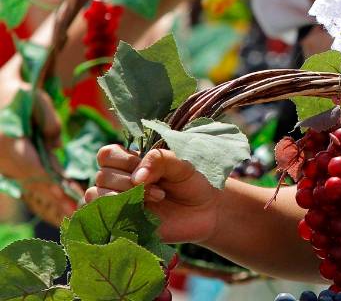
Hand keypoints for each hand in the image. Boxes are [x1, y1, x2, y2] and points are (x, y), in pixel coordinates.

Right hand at [0, 88, 75, 223]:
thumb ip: (48, 121)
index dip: (50, 182)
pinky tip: (60, 209)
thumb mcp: (34, 99)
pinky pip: (29, 185)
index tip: (66, 195)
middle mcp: (5, 160)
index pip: (33, 167)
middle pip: (34, 183)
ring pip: (31, 188)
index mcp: (10, 144)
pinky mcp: (11, 168)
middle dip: (56, 200)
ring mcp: (6, 166)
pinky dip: (44, 197)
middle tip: (79, 214)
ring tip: (73, 218)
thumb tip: (56, 146)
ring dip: (51, 204)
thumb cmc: (19, 94)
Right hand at [86, 145, 220, 243]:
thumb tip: (136, 177)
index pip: (107, 154)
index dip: (123, 160)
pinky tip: (140, 212)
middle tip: (160, 190)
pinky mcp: (119, 223)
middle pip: (102, 175)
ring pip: (96, 194)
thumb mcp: (181, 165)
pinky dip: (115, 212)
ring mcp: (118, 203)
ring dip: (125, 196)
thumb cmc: (193, 183)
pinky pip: (98, 216)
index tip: (147, 167)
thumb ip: (159, 160)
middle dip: (130, 182)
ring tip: (156, 199)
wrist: (206, 212)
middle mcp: (120, 181)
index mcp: (132, 163)